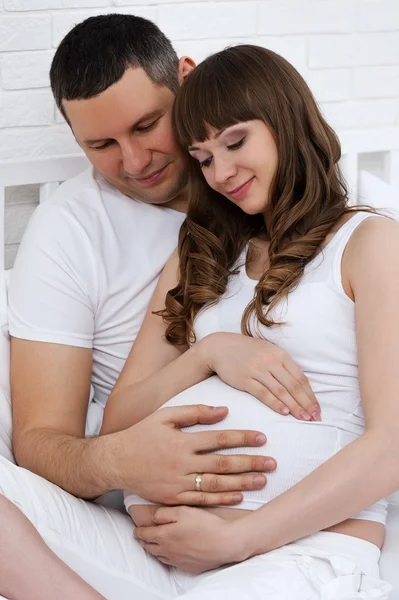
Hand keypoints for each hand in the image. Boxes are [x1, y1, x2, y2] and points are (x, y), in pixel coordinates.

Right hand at [114, 404, 275, 504]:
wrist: (116, 462)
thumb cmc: (142, 434)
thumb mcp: (165, 415)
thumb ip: (194, 411)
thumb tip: (224, 411)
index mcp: (182, 441)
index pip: (219, 439)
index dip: (242, 438)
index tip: (262, 438)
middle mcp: (182, 463)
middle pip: (223, 464)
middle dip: (250, 463)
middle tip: (272, 463)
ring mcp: (178, 483)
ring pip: (216, 484)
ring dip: (242, 483)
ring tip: (262, 480)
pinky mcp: (174, 498)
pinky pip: (202, 500)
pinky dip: (222, 498)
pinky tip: (239, 496)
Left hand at [134, 506, 246, 572]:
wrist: (225, 543)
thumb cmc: (205, 524)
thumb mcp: (183, 511)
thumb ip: (164, 513)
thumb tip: (152, 517)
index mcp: (164, 536)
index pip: (145, 534)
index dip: (138, 531)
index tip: (135, 529)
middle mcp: (168, 550)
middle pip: (150, 546)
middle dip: (143, 541)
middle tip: (140, 536)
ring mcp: (178, 560)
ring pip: (159, 556)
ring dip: (153, 549)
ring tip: (152, 544)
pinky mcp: (188, 566)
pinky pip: (171, 562)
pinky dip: (166, 557)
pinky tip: (169, 553)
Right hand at [199, 332, 319, 420]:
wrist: (220, 347)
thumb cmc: (246, 351)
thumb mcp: (267, 351)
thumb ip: (282, 365)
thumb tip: (298, 384)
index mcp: (280, 355)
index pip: (300, 378)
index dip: (310, 395)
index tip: (318, 409)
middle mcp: (271, 361)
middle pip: (293, 386)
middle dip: (306, 403)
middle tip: (315, 418)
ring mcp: (258, 370)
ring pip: (281, 391)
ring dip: (294, 406)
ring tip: (304, 418)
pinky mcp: (245, 379)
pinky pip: (263, 393)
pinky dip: (275, 403)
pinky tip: (283, 412)